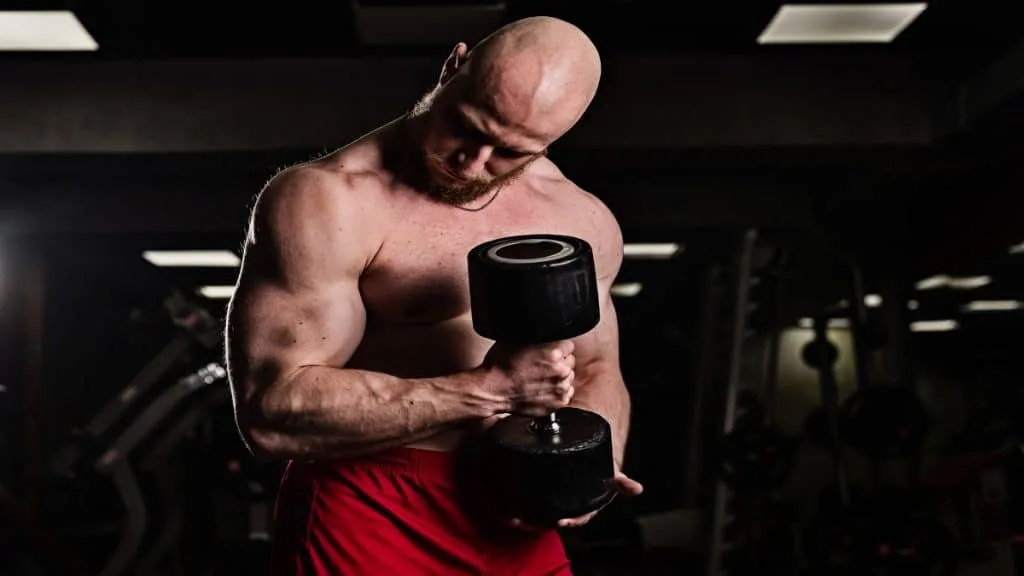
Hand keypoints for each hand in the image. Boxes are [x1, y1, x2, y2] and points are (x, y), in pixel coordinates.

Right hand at [481, 340, 574, 416]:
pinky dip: (557, 392)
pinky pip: (566, 393)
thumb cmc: (500, 366)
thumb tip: (544, 332)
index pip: (568, 346)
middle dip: (559, 362)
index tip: (549, 352)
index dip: (557, 348)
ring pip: (569, 377)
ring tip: (541, 378)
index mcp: (553, 352)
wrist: (493, 391)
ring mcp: (560, 388)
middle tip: (542, 366)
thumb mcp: (516, 339)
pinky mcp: (558, 403)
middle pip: (570, 361)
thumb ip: (537, 335)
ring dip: (559, 377)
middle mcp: (560, 370)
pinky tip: (543, 389)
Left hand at [508, 470, 643, 530]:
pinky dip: (520, 512)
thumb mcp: (611, 475)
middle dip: (539, 523)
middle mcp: (570, 510)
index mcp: (586, 507)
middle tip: (525, 521)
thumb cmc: (600, 471)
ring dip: (526, 521)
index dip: (571, 521)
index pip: (579, 518)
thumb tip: (638, 489)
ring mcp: (555, 506)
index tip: (561, 521)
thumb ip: (621, 482)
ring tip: (513, 518)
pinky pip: (531, 509)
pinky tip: (508, 511)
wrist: (591, 463)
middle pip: (553, 520)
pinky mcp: (543, 500)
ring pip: (540, 518)